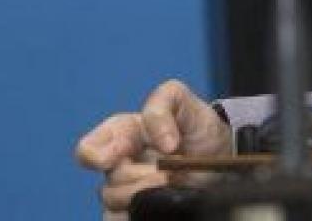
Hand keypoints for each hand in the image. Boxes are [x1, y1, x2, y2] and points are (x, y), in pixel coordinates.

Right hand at [75, 79, 232, 212]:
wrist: (222, 155)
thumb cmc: (197, 127)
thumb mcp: (184, 103)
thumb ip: (163, 105)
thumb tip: (162, 143)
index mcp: (122, 136)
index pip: (88, 149)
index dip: (97, 156)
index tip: (119, 156)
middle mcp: (119, 166)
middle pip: (109, 181)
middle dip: (139, 177)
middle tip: (167, 173)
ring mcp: (127, 191)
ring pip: (114, 204)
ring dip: (144, 195)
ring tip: (172, 185)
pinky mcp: (138, 211)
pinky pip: (121, 220)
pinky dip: (138, 215)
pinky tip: (161, 205)